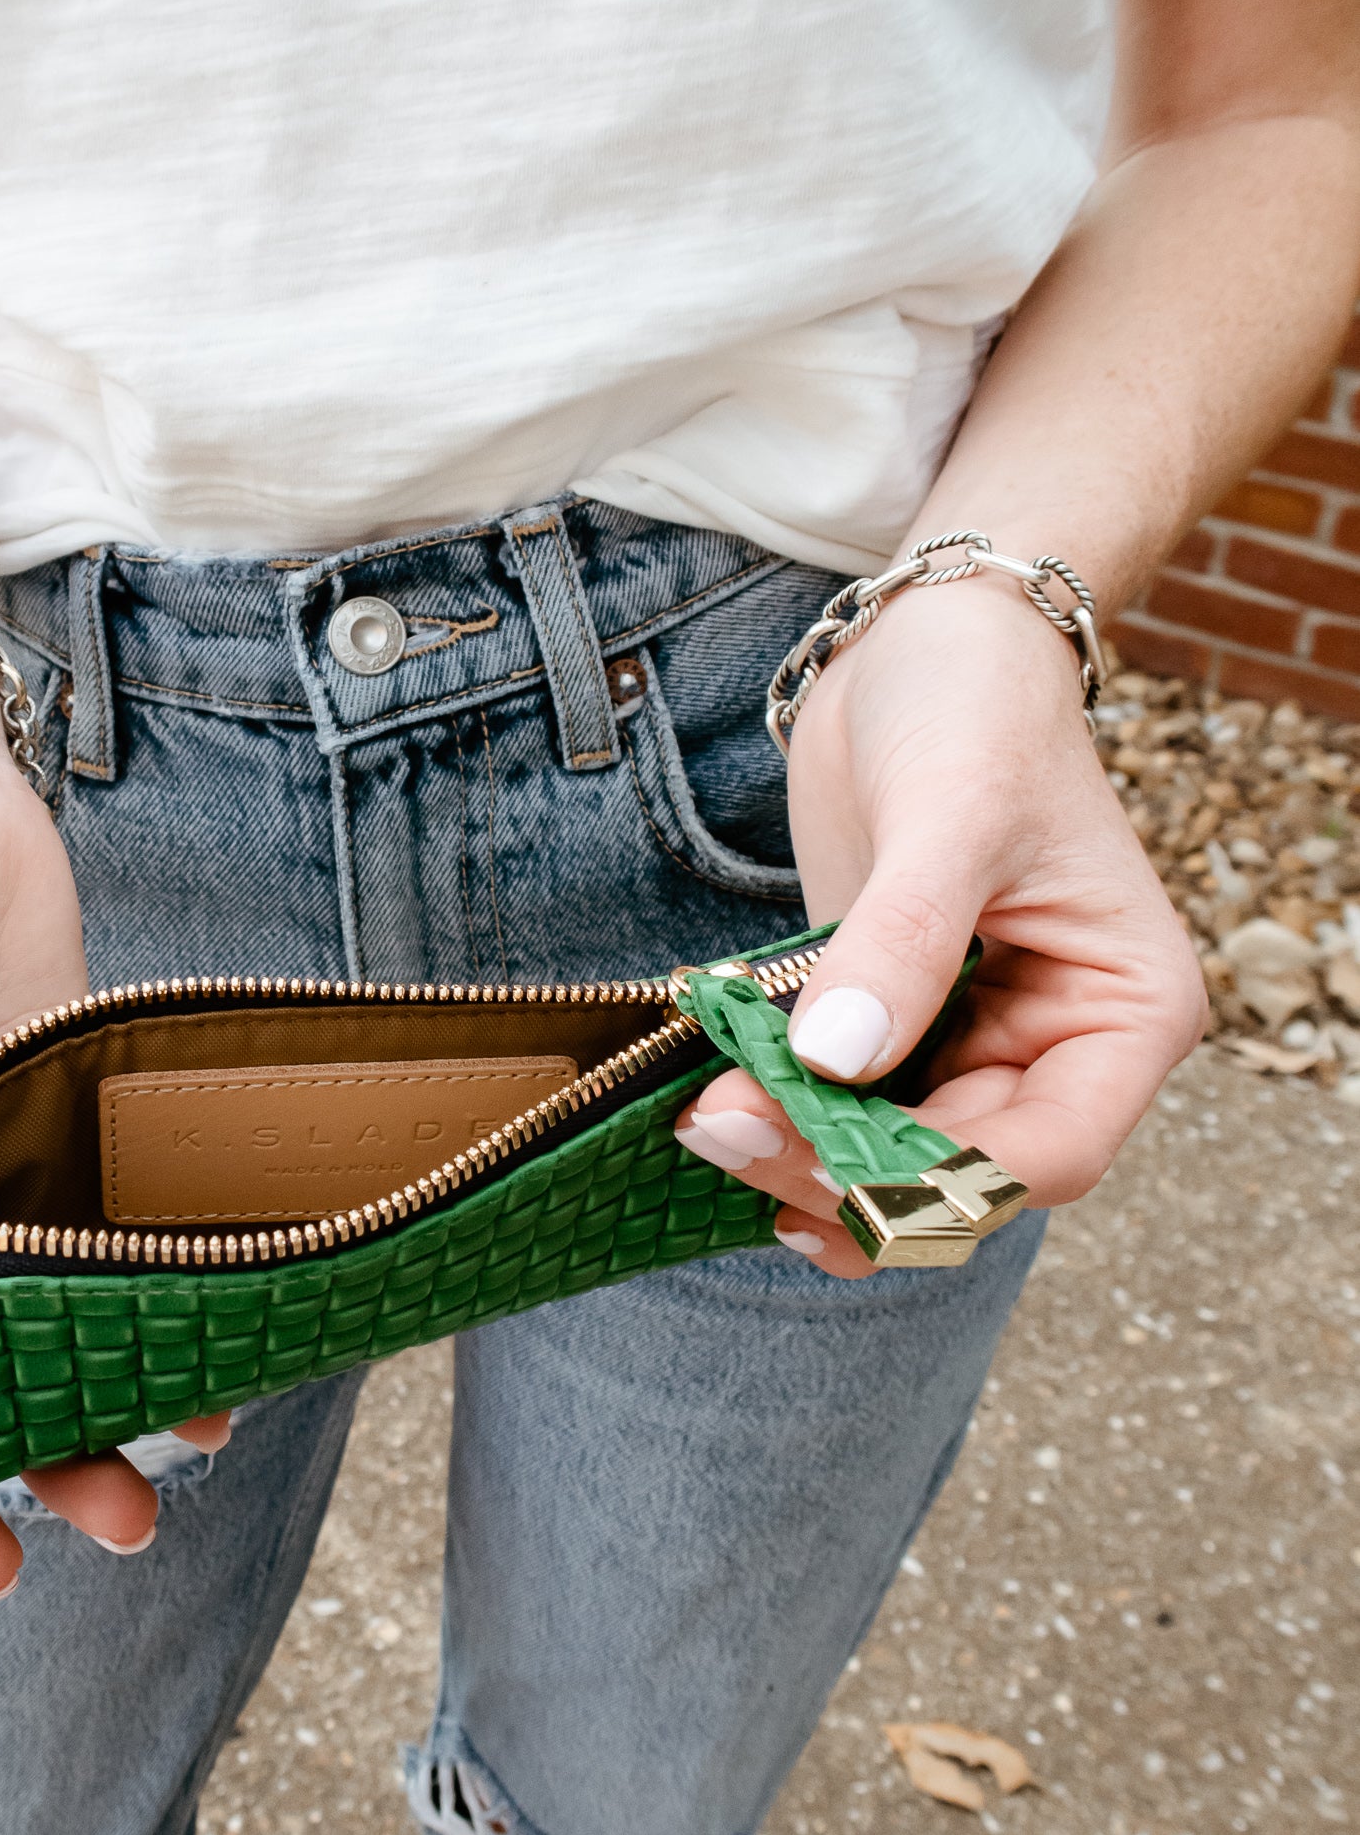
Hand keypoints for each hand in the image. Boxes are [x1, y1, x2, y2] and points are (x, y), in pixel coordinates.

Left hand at [675, 575, 1206, 1276]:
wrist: (924, 652)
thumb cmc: (976, 710)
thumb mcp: (953, 813)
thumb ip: (902, 941)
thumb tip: (835, 1062)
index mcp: (1124, 1015)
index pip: (1050, 1154)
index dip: (938, 1182)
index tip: (824, 1162)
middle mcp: (1057, 1050)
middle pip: (959, 1173)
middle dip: (845, 1172)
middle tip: (726, 1135)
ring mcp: (973, 1046)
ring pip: (893, 1159)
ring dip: (802, 1159)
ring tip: (710, 1128)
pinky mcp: (893, 1028)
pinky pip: (843, 1108)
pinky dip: (785, 1118)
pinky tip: (720, 1112)